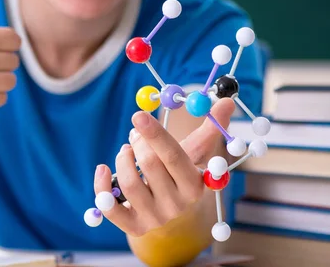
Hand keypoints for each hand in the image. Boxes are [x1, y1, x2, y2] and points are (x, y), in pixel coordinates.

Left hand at [93, 98, 235, 235]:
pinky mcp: (134, 228)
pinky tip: (102, 169)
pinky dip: (101, 187)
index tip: (138, 115)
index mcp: (194, 185)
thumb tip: (228, 100)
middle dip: (138, 143)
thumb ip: (209, 129)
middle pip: (150, 165)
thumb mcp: (194, 155)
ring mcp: (155, 218)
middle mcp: (177, 205)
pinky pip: (111, 208)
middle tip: (134, 133)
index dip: (155, 134)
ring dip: (122, 159)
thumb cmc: (179, 175)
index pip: (174, 156)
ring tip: (125, 151)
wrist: (170, 214)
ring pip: (129, 183)